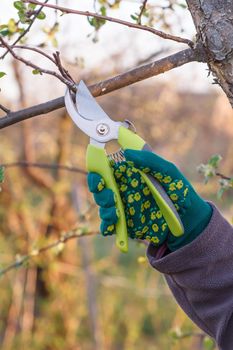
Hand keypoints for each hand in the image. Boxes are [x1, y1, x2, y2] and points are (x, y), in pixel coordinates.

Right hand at [87, 150, 212, 250]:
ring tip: (115, 210)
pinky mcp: (125, 224)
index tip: (98, 171)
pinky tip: (114, 224)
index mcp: (129, 174)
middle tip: (108, 193)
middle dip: (97, 189)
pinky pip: (109, 226)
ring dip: (104, 208)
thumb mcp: (169, 173)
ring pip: (102, 206)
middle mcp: (122, 189)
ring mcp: (123, 207)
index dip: (97, 167)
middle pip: (99, 187)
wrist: (189, 219)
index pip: (106, 167)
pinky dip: (107, 226)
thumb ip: (150, 161)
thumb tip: (127, 153)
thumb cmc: (179, 191)